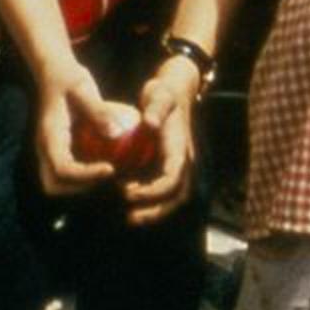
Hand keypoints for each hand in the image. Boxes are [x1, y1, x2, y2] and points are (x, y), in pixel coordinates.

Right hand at [34, 66, 117, 195]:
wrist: (53, 74)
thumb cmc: (69, 78)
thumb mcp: (84, 88)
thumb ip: (98, 110)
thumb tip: (117, 133)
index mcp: (49, 136)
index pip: (62, 168)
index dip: (86, 175)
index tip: (111, 169)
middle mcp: (44, 149)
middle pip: (54, 185)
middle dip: (80, 186)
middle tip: (107, 173)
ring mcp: (49, 152)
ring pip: (57, 184)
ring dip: (81, 185)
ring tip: (108, 172)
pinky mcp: (57, 151)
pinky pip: (66, 174)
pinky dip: (84, 177)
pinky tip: (108, 164)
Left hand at [123, 55, 201, 225]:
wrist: (175, 91)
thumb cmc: (164, 93)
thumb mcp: (160, 95)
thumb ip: (155, 109)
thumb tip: (149, 123)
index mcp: (180, 149)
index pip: (171, 178)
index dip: (152, 191)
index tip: (128, 193)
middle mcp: (183, 161)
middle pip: (176, 196)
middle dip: (156, 211)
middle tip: (131, 218)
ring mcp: (177, 165)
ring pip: (171, 197)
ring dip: (154, 210)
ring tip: (130, 217)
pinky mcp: (168, 165)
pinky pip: (161, 189)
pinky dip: (148, 198)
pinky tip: (126, 196)